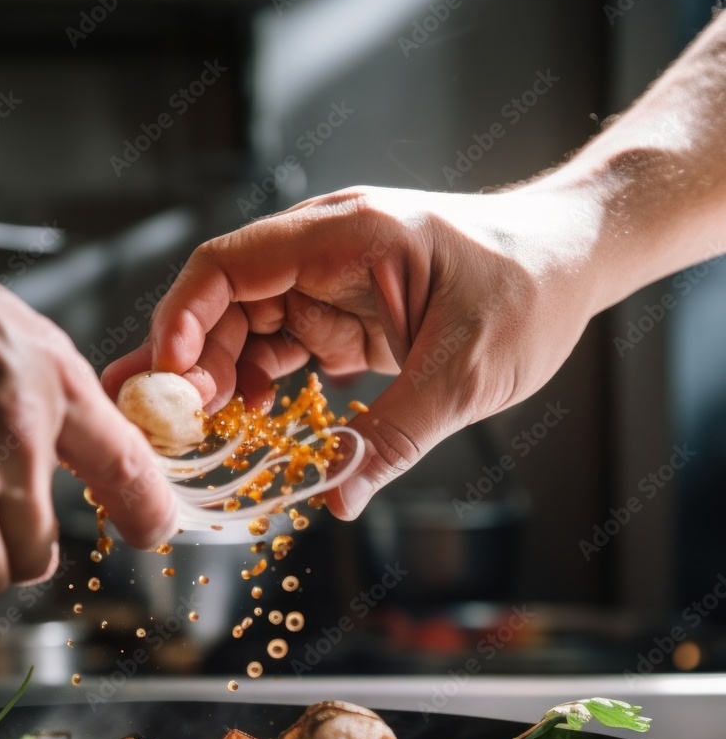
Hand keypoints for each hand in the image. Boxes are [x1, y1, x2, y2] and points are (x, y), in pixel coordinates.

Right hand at [103, 183, 606, 518]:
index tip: (165, 381)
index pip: (230, 264)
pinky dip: (261, 384)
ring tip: (199, 435)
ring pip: (248, 329)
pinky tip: (252, 422)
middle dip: (192, 364)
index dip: (183, 319)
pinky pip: (284, 348)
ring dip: (222, 380)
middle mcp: (326, 252)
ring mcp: (332, 283)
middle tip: (168, 428)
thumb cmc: (531, 291)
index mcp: (346, 236)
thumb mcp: (466, 374)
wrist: (573, 262)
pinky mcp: (345, 315)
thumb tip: (336, 502)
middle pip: (227, 303)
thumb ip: (394, 437)